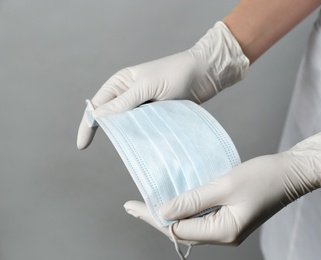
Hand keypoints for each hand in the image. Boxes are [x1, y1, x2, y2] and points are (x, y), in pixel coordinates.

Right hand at [77, 21, 248, 149]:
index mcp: (121, 82)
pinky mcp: (156, 114)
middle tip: (110, 148)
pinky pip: (143, 127)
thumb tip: (97, 116)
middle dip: (107, 132)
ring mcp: (143, 105)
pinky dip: (141, 135)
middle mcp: (129, 94)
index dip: (88, 124)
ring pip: (128, 125)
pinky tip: (141, 145)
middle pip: (111, 117)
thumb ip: (123, 102)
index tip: (82, 145)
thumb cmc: (175, 74)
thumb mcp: (147, 87)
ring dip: (126, 135)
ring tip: (127, 148)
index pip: (97, 105)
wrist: (204, 74)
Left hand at [124, 122, 320, 245]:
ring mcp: (228, 228)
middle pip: (182, 231)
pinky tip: (176, 200)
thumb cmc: (263, 177)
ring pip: (191, 225)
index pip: (177, 229)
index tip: (132, 206)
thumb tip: (164, 212)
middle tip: (134, 206)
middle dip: (156, 218)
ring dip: (171, 215)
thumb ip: (193, 199)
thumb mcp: (225, 185)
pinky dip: (186, 210)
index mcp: (223, 231)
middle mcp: (224, 235)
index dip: (152, 217)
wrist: (291, 173)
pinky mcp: (231, 219)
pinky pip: (202, 218)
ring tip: (149, 204)